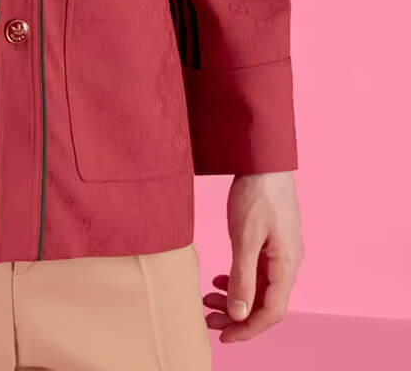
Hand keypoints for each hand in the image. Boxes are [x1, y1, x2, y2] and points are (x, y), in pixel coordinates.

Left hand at [203, 171, 303, 342]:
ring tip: (207, 301)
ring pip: (259, 288)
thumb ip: (242, 276)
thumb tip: (238, 314)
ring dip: (236, 299)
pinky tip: (220, 281)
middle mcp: (288, 263)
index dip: (247, 329)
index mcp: (286, 265)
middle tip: (207, 319)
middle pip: (265, 303)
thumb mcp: (244, 237)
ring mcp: (281, 252)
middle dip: (237, 316)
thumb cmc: (256, 194)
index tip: (222, 336)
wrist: (263, 159)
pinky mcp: (271, 241)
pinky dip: (238, 281)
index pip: (271, 312)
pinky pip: (257, 272)